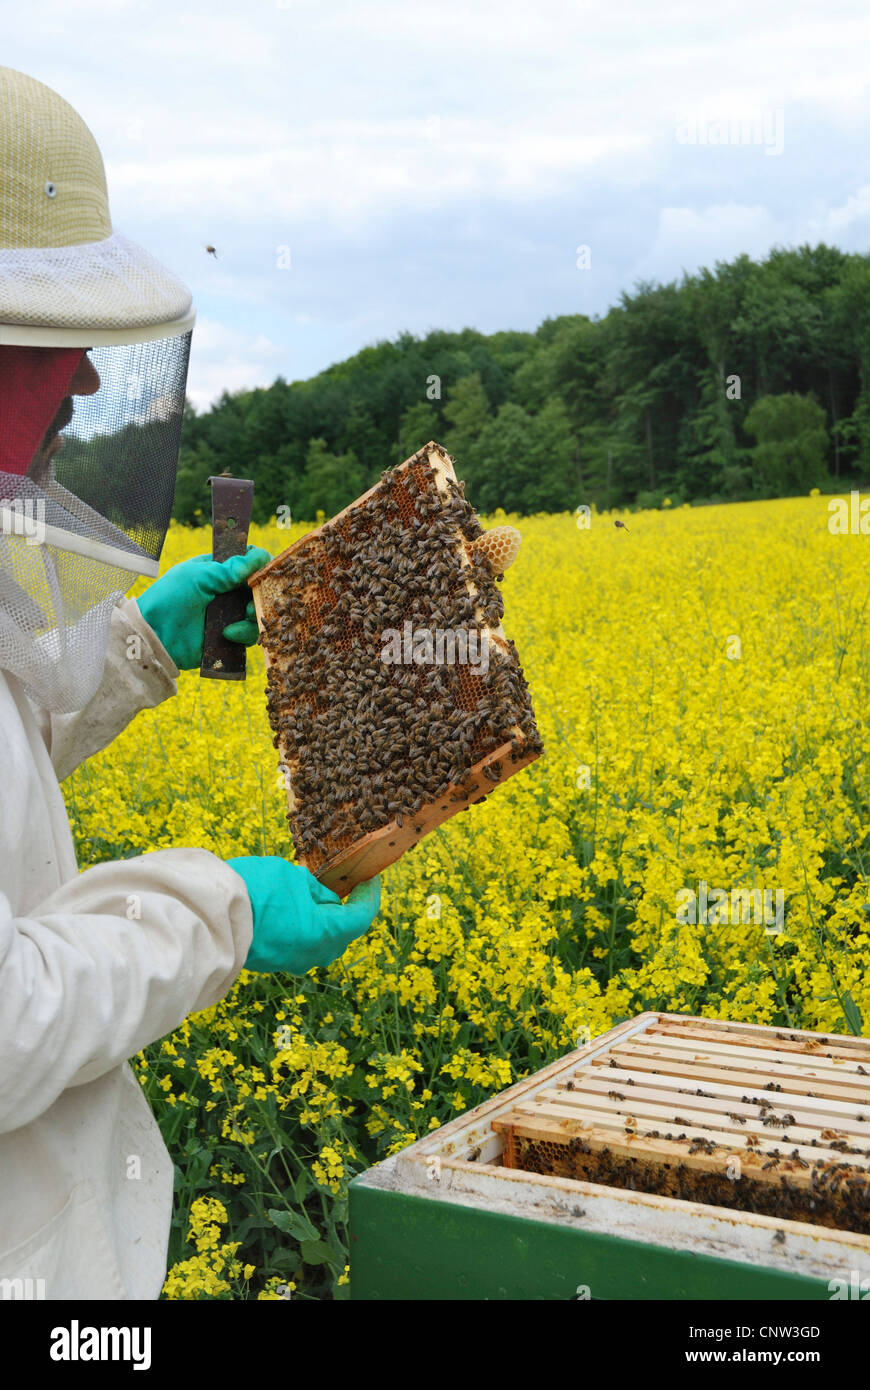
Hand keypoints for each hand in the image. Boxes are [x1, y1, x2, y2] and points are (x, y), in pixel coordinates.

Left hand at [136, 546, 270, 669]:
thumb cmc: (170, 598)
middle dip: (259, 594)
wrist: (154, 635)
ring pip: (257, 613)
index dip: (259, 566)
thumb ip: (229, 568)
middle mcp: (226, 592)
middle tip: (249, 601)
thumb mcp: (198, 576)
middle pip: (258, 589)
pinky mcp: (229, 636)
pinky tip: (227, 633)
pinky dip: (244, 633)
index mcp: (218, 571)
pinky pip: (250, 635)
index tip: (264, 572)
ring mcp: (228, 614)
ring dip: (253, 616)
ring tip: (240, 619)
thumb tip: (260, 556)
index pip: (248, 563)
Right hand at [227, 857, 380, 974]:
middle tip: (344, 886)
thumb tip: (326, 900)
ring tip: (315, 895)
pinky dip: (303, 928)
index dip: (369, 896)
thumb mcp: (294, 878)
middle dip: (345, 910)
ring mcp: (291, 962)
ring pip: (319, 941)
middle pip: (341, 934)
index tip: (369, 879)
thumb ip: (316, 890)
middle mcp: (312, 955)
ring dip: (322, 920)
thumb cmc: (255, 890)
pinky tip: (293, 909)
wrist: (208, 916)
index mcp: (325, 934)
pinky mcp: (271, 961)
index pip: (361, 917)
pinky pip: (298, 945)